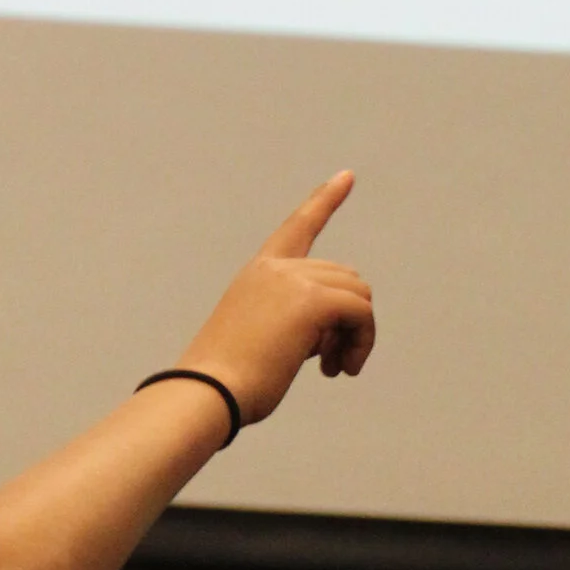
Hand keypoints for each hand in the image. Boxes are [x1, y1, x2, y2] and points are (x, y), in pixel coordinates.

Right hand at [171, 173, 375, 424]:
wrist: (207, 394)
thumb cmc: (229, 383)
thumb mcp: (263, 340)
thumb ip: (298, 322)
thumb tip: (340, 328)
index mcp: (259, 272)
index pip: (298, 226)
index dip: (325, 200)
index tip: (348, 175)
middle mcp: (276, 268)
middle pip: (346, 278)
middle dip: (348, 321)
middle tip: (330, 363)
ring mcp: (294, 281)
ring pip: (359, 296)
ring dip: (357, 335)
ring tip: (335, 368)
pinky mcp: (312, 302)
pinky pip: (362, 313)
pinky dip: (363, 342)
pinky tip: (343, 370)